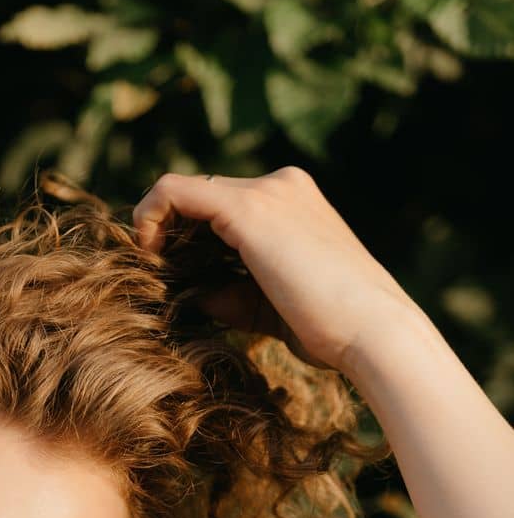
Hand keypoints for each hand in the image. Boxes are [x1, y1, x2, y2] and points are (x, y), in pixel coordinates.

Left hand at [133, 166, 416, 376]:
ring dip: (159, 230)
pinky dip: (150, 218)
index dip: (187, 235)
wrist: (371, 330)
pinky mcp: (247, 209)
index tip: (171, 273)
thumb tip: (190, 293)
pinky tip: (146, 253)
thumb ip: (231, 293)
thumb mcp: (270, 306)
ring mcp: (266, 192)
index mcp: (294, 202)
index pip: (223, 206)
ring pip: (185, 193)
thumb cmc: (331, 331)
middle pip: (201, 198)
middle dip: (170, 235)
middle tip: (156, 277)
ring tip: (153, 273)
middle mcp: (280, 186)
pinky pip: (175, 193)